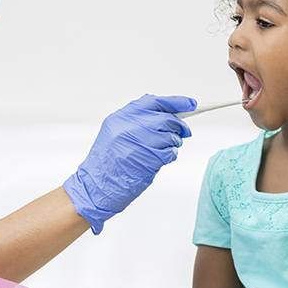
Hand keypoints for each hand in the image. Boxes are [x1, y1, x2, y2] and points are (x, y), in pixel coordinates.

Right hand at [63, 94, 195, 232]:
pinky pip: (170, 153)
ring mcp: (138, 144)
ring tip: (167, 148)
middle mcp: (129, 127)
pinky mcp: (147, 160)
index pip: (155, 102)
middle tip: (184, 131)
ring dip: (175, 142)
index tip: (192, 104)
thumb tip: (170, 114)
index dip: (176, 102)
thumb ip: (139, 120)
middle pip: (166, 119)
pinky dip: (172, 154)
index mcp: (122, 117)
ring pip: (171, 136)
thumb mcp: (115, 131)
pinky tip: (164, 158)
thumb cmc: (107, 160)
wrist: (95, 185)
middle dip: (179, 125)